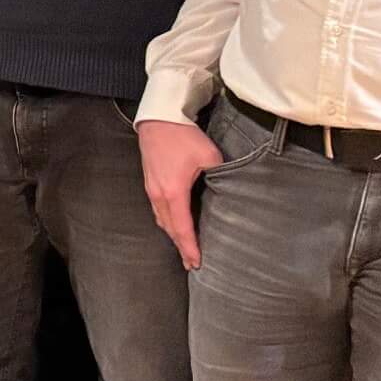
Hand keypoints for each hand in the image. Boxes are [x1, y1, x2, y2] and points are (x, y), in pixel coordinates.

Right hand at [137, 117, 224, 270]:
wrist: (159, 118)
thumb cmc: (183, 136)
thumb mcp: (209, 156)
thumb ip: (220, 176)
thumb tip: (230, 190)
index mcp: (173, 193)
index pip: (183, 228)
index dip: (190, 247)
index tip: (197, 263)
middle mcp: (158, 195)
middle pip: (169, 228)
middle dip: (181, 247)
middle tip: (191, 263)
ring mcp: (151, 188)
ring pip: (162, 220)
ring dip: (173, 235)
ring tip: (183, 247)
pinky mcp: (150, 181)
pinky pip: (158, 209)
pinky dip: (167, 222)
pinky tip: (174, 223)